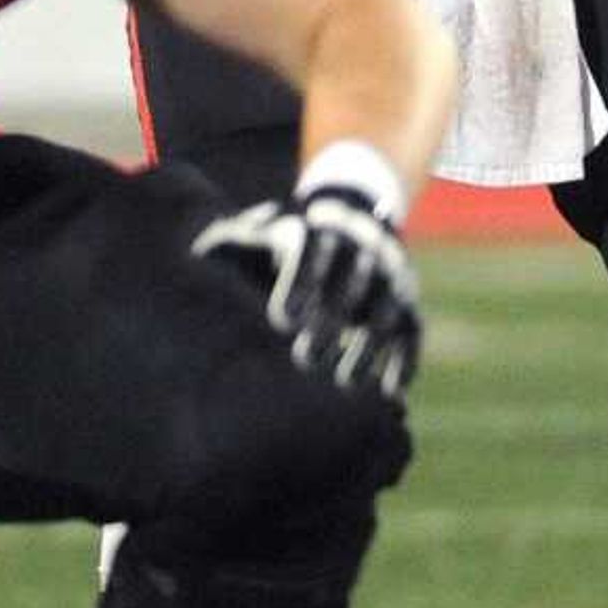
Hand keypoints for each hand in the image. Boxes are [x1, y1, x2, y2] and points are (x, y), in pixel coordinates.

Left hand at [196, 185, 421, 397]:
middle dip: (333, 319)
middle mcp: (360, 244)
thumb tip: (195, 260)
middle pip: (353, 278)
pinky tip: (390, 392)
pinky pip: (412, 330)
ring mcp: (389, 273)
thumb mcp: (255, 232)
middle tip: (305, 359)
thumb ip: (226, 245)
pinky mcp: (407, 301)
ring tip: (345, 382)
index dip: (300, 283)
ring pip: (387, 306)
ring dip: (370, 345)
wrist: (347, 215)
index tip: (283, 321)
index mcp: (317, 227)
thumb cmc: (282, 241)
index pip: (313, 249)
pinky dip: (404, 358)